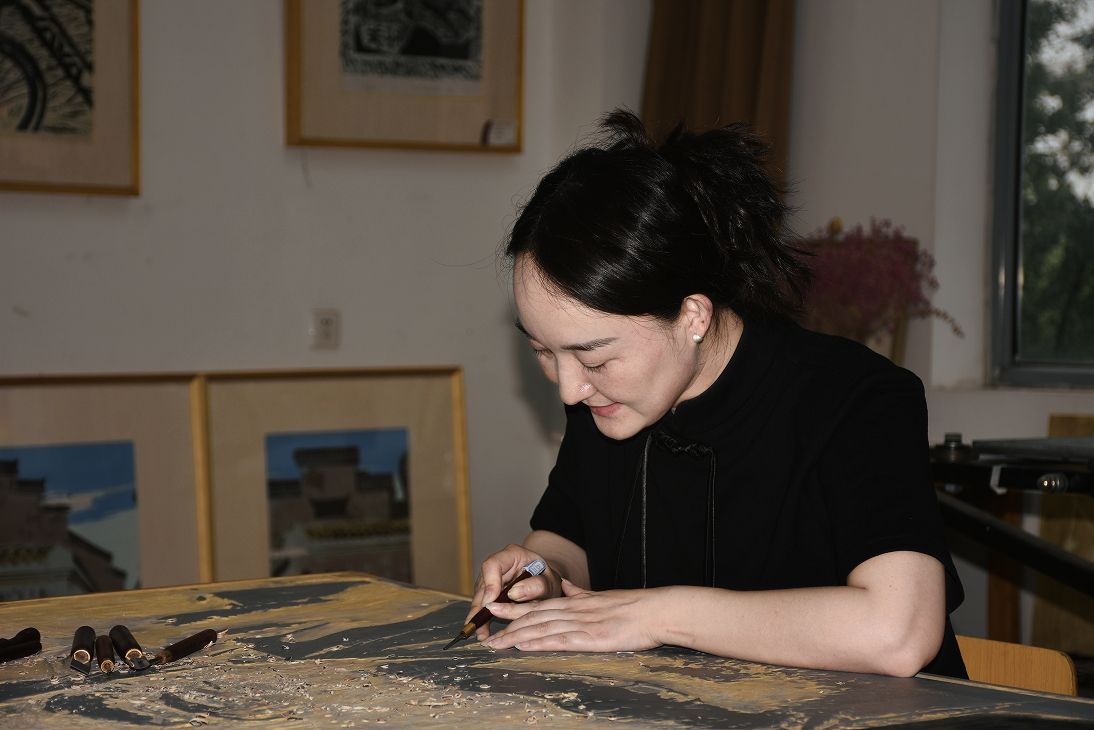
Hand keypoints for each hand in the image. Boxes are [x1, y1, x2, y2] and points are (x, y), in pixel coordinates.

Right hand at [468, 544, 563, 639]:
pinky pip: (482, 604)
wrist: (545, 582)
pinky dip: (482, 618)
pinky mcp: (488, 591)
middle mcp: (497, 565)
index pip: (493, 565)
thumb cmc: (547, 579)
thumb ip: (537, 585)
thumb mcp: (549, 582)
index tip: (492, 602)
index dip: (489, 584)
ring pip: (480, 596)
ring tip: (481, 633)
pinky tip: (482, 631)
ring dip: (479, 615)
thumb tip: (514, 593)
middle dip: (481, 606)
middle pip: (483, 583)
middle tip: (482, 625)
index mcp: (512, 555)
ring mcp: (490, 578)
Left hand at [480, 580, 665, 652]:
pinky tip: (523, 644)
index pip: (538, 604)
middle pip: (534, 615)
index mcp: (576, 602)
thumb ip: (582, 593)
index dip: (513, 606)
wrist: (655, 611)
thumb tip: (568, 587)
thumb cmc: (634, 607)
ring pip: (541, 628)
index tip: (492, 605)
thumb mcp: (602, 596)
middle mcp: (574, 610)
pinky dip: (539, 641)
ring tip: (494, 641)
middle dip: (506, 620)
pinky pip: (559, 639)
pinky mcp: (591, 638)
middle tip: (482, 623)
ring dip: (515, 634)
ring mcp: (581, 624)